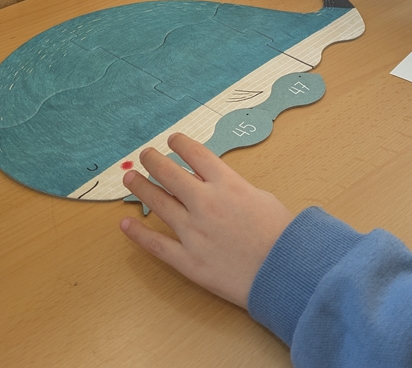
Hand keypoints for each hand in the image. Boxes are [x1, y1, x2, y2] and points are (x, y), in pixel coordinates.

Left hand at [119, 133, 293, 308]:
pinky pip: (156, 244)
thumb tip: (217, 186)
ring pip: (158, 203)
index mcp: (227, 184)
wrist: (286, 272)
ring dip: (141, 188)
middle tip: (145, 155)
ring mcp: (193, 232)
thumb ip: (235, 189)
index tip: (172, 140)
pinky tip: (125, 224)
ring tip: (129, 178)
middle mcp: (205, 203)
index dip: (180, 144)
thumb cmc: (283, 235)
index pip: (196, 154)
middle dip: (154, 161)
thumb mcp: (263, 198)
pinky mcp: (188, 260)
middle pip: (170, 174)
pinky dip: (139, 234)